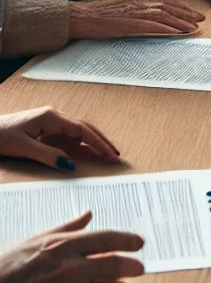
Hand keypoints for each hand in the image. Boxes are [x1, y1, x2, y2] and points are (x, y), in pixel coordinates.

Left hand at [0, 106, 119, 169]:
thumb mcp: (22, 148)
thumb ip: (47, 155)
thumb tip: (70, 165)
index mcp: (51, 117)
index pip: (82, 130)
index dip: (99, 143)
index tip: (110, 155)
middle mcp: (54, 117)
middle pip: (85, 128)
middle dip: (101, 141)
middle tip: (115, 155)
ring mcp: (50, 123)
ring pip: (77, 133)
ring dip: (92, 143)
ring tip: (105, 155)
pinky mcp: (44, 130)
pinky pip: (66, 138)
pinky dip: (78, 146)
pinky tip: (84, 153)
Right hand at [0, 211, 144, 282]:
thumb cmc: (11, 267)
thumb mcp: (38, 240)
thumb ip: (69, 227)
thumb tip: (90, 214)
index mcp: (64, 245)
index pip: (108, 238)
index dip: (128, 240)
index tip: (140, 243)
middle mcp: (71, 268)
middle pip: (116, 264)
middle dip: (132, 266)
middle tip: (139, 267)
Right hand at [68, 0, 204, 39]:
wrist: (79, 17)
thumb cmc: (98, 15)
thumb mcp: (122, 9)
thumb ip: (137, 11)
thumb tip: (151, 17)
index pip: (165, 0)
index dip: (182, 6)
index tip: (194, 12)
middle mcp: (139, 3)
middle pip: (169, 6)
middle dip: (187, 13)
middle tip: (201, 19)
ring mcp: (134, 13)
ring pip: (164, 15)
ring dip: (181, 21)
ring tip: (194, 27)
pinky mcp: (128, 24)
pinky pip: (152, 25)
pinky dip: (166, 28)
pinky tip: (177, 32)